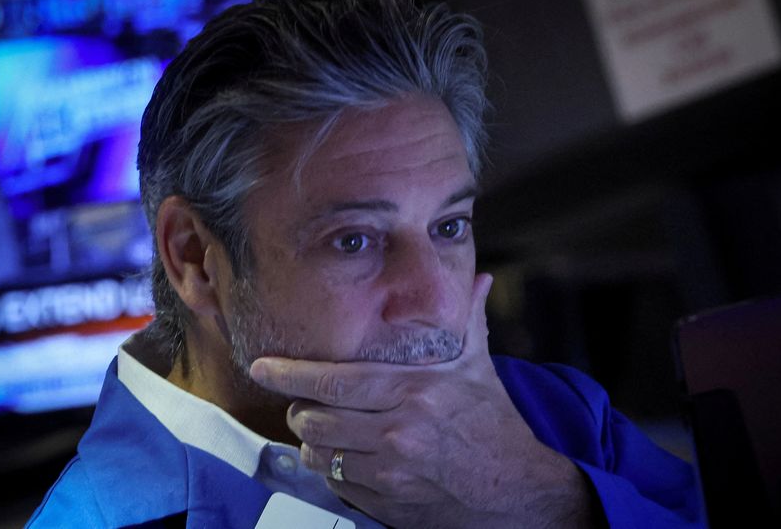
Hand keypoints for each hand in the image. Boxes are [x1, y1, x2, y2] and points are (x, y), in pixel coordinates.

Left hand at [250, 274, 594, 527]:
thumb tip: (480, 278)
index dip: (289, 374)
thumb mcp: (480, 368)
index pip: (332, 380)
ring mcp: (389, 472)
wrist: (517, 492)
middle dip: (301, 409)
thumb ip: (470, 320)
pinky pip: (335, 483)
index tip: (262, 366)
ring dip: (313, 441)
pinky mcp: (385, 502)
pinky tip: (351, 457)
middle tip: (309, 402)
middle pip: (313, 419)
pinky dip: (333, 468)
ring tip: (328, 430)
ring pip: (317, 454)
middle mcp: (397, 433)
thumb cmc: (495, 425)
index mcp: (414, 392)